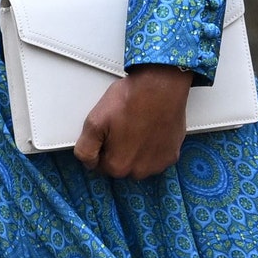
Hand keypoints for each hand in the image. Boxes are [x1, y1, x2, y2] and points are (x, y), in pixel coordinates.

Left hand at [75, 65, 191, 178]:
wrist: (160, 85)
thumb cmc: (129, 99)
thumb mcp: (94, 121)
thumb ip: (85, 149)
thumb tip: (88, 162)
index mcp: (118, 166)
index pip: (101, 166)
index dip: (102, 147)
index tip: (109, 132)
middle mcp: (139, 172)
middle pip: (122, 166)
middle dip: (119, 150)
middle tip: (123, 126)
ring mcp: (158, 165)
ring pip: (139, 163)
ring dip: (137, 151)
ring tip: (138, 127)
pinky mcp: (171, 155)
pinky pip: (156, 157)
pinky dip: (153, 147)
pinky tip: (152, 130)